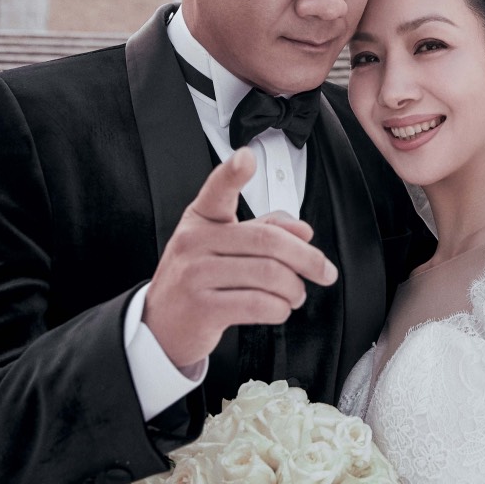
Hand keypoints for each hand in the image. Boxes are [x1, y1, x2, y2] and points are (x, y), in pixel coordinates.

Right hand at [143, 147, 337, 368]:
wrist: (161, 325)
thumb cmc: (198, 279)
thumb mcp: (222, 245)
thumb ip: (264, 229)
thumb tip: (304, 231)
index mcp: (201, 218)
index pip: (217, 190)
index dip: (232, 173)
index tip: (246, 157)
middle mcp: (194, 242)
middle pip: (267, 241)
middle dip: (307, 259)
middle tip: (323, 272)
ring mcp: (195, 275)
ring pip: (268, 275)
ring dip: (294, 289)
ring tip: (296, 294)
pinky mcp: (201, 309)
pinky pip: (257, 305)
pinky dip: (279, 309)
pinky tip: (279, 309)